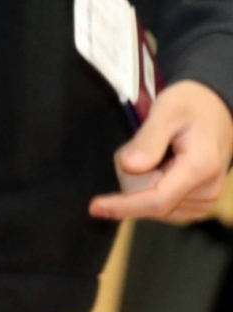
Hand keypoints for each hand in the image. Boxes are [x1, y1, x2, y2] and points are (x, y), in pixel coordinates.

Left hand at [90, 80, 232, 223]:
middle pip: (153, 203)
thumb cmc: (191, 105)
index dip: (125, 206)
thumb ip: (149, 138)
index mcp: (200, 168)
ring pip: (156, 206)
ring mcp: (205, 200)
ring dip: (143, 184)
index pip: (158, 200)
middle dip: (132, 182)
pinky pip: (164, 205)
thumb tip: (129, 166)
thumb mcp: (167, 109)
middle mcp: (207, 191)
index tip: (96, 207)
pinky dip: (152, 187)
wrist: (216, 109)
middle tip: (136, 147)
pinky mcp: (198, 203)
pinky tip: (158, 165)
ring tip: (154, 152)